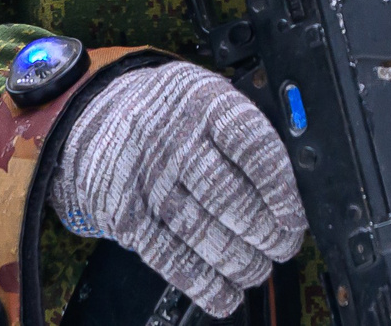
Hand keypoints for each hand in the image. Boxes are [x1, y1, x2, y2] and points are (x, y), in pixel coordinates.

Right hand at [52, 59, 306, 317]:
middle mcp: (173, 139)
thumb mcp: (207, 96)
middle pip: (228, 197)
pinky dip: (203, 283)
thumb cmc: (169, 113)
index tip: (294, 216)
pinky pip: (169, 258)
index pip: (252, 146)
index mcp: (204, 102)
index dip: (280, 188)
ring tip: (258, 269)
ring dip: (239, 262)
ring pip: (201, 232)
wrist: (96, 117)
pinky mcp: (124, 215)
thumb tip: (293, 186)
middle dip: (266, 233)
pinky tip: (226, 294)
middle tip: (283, 246)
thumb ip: (244, 132)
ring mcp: (146, 179)